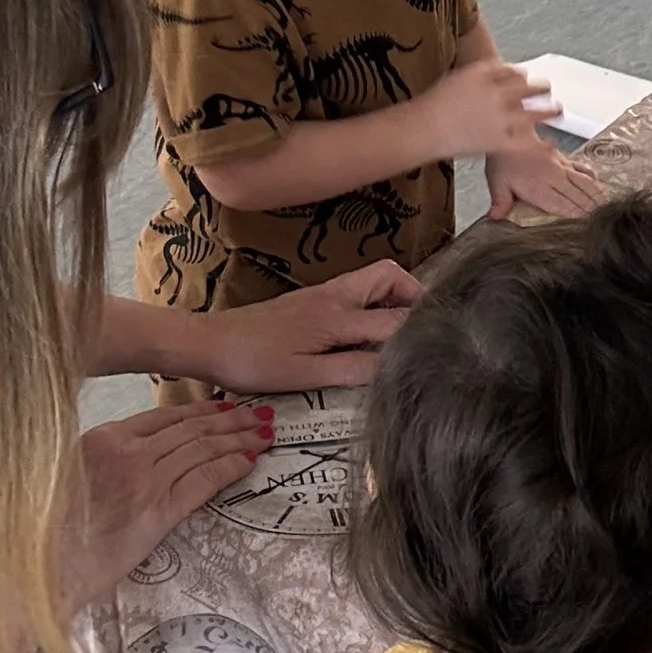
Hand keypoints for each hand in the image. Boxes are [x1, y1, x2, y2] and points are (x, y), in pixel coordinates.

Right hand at [67, 403, 266, 606]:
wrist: (45, 563)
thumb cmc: (49, 527)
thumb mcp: (69, 475)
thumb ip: (102, 459)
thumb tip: (129, 458)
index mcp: (104, 438)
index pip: (164, 416)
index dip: (201, 410)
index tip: (224, 408)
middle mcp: (128, 453)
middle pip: (191, 429)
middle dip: (230, 420)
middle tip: (258, 416)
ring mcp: (146, 481)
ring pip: (203, 450)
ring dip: (239, 439)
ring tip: (263, 434)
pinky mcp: (159, 512)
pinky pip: (204, 480)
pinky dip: (230, 467)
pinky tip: (248, 462)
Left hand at [202, 263, 420, 391]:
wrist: (208, 343)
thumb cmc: (251, 362)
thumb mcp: (303, 375)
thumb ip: (351, 370)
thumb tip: (392, 368)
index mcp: (336, 317)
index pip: (394, 319)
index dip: (421, 328)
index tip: (442, 341)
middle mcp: (333, 298)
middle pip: (388, 276)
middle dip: (413, 294)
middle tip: (423, 324)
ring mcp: (320, 295)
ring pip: (371, 280)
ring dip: (392, 296)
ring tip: (398, 329)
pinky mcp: (309, 300)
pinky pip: (353, 291)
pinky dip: (372, 302)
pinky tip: (365, 331)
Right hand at [426, 52, 565, 157]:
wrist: (423, 129)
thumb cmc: (434, 105)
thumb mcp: (457, 78)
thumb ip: (480, 74)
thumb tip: (498, 70)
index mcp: (484, 74)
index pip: (512, 71)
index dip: (521, 76)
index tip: (526, 78)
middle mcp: (496, 92)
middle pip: (528, 87)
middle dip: (540, 87)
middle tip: (547, 88)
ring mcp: (500, 117)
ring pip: (534, 111)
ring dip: (549, 110)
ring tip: (558, 110)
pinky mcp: (500, 140)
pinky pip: (527, 141)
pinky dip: (540, 144)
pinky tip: (550, 145)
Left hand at [485, 139, 604, 223]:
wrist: (510, 130)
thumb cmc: (503, 159)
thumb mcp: (497, 182)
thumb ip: (500, 201)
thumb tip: (495, 217)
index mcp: (539, 187)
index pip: (563, 206)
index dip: (577, 216)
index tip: (587, 224)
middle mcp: (553, 178)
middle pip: (578, 196)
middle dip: (591, 209)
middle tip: (602, 220)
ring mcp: (561, 167)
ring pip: (585, 183)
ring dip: (596, 195)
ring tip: (607, 206)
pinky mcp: (564, 159)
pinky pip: (582, 169)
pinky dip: (592, 178)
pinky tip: (599, 184)